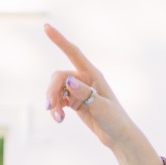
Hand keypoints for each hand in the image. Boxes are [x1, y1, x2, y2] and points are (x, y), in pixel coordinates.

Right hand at [42, 24, 147, 160]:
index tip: (46, 27)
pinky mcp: (74, 101)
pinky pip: (58, 100)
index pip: (74, 53)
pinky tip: (59, 119)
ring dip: (53, 103)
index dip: (60, 40)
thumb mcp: (101, 107)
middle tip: (51, 108)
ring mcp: (78, 90)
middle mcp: (85, 79)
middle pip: (59, 77)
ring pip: (56, 90)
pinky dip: (56, 109)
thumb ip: (85, 94)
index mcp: (94, 75)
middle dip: (52, 91)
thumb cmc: (115, 120)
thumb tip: (69, 81)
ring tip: (57, 119)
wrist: (119, 137)